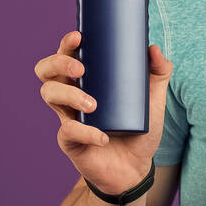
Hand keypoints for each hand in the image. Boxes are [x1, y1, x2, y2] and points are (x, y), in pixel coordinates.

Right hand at [34, 30, 173, 192]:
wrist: (136, 167)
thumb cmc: (139, 128)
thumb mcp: (153, 99)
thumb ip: (158, 73)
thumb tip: (154, 49)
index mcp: (87, 81)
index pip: (66, 56)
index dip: (66, 45)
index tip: (79, 37)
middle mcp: (71, 96)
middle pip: (47, 72)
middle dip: (59, 63)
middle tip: (81, 69)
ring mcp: (69, 118)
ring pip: (50, 95)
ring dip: (69, 94)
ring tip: (93, 104)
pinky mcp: (70, 142)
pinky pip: (68, 132)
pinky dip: (85, 133)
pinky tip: (102, 137)